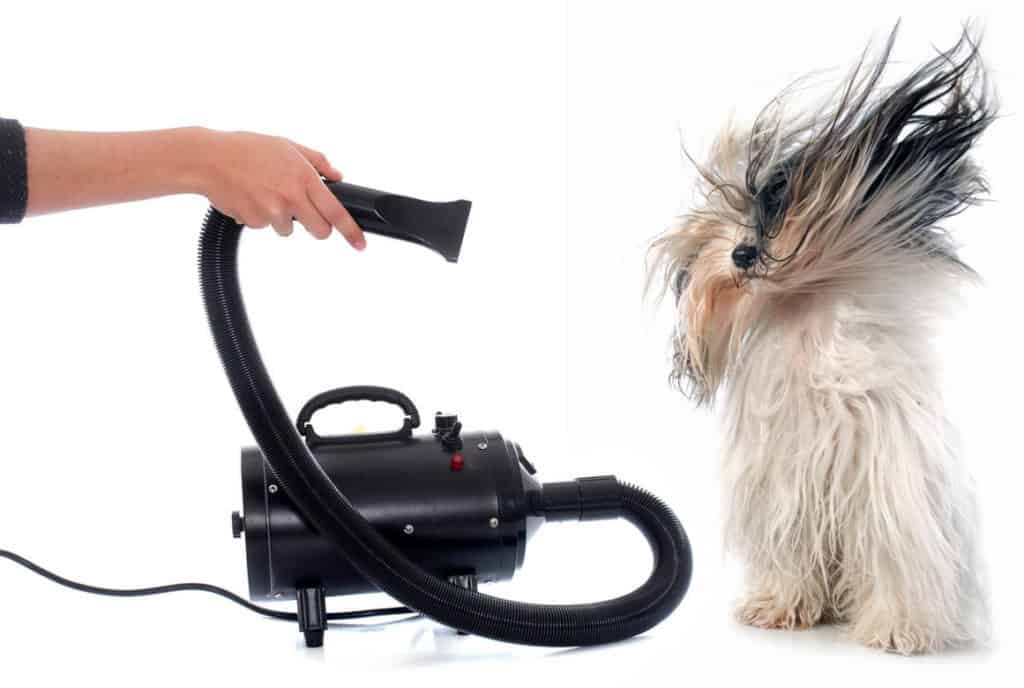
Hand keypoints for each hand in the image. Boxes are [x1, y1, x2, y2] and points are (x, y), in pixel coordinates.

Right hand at [193, 129, 364, 247]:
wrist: (208, 159)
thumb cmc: (246, 148)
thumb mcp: (286, 145)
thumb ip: (316, 161)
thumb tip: (337, 175)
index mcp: (304, 178)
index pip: (336, 212)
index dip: (351, 232)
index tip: (361, 244)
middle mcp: (291, 197)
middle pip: (319, 231)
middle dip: (316, 227)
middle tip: (303, 212)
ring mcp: (272, 212)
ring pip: (288, 229)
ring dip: (280, 217)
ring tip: (264, 193)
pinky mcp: (254, 221)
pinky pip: (264, 226)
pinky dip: (258, 216)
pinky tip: (249, 197)